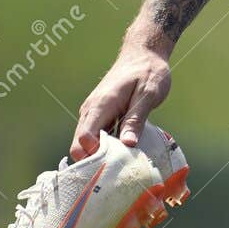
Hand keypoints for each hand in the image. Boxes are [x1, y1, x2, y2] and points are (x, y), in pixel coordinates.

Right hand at [71, 41, 171, 159]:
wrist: (143, 55)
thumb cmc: (148, 72)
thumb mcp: (148, 95)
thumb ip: (136, 119)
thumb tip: (128, 145)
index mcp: (102, 105)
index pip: (84, 138)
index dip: (95, 155)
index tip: (114, 166)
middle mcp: (91, 110)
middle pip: (80, 145)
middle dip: (95, 161)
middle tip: (117, 172)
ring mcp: (94, 113)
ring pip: (87, 143)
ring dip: (102, 155)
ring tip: (122, 166)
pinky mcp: (100, 116)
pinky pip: (97, 137)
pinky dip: (107, 148)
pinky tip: (124, 154)